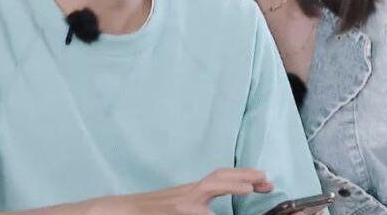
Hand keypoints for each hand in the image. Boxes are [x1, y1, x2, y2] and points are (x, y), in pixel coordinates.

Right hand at [94, 168, 273, 214]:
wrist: (119, 211)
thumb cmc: (150, 212)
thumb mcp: (178, 205)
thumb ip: (199, 205)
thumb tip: (216, 210)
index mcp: (191, 192)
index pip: (220, 179)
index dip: (243, 177)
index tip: (263, 180)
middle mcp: (188, 194)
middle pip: (218, 176)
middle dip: (244, 175)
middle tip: (267, 179)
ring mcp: (181, 202)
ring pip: (209, 185)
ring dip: (232, 182)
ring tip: (252, 184)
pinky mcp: (173, 210)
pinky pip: (195, 209)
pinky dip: (207, 211)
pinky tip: (215, 211)